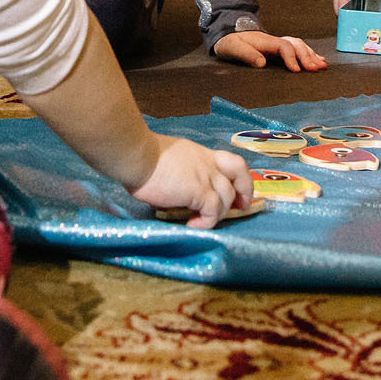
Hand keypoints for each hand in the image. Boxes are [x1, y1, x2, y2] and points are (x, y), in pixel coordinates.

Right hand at [131, 134, 252, 226]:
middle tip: (240, 208)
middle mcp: (207, 163)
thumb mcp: (169, 160)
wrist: (136, 155)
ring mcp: (205, 176)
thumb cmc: (142, 156)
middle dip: (244, 192)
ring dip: (218, 213)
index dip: (240, 177)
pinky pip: (212, 211)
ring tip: (200, 221)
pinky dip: (205, 222)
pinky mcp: (198, 191)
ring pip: (227, 197)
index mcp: (200, 154)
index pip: (231, 161)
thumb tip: (173, 192)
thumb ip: (179, 173)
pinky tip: (191, 225)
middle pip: (239, 174)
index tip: (238, 192)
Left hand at [212, 28, 328, 70]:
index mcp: (265, 41)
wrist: (227, 34)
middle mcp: (274, 40)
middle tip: (316, 69)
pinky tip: (319, 60)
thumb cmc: (229, 43)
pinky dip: (309, 53)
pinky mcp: (278, 48)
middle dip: (307, 57)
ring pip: (299, 45)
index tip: (297, 71)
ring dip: (311, 55)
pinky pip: (298, 48)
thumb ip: (246, 55)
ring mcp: (277, 43)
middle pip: (296, 45)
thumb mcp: (232, 48)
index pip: (284, 46)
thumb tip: (262, 63)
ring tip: (322, 66)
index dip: (291, 58)